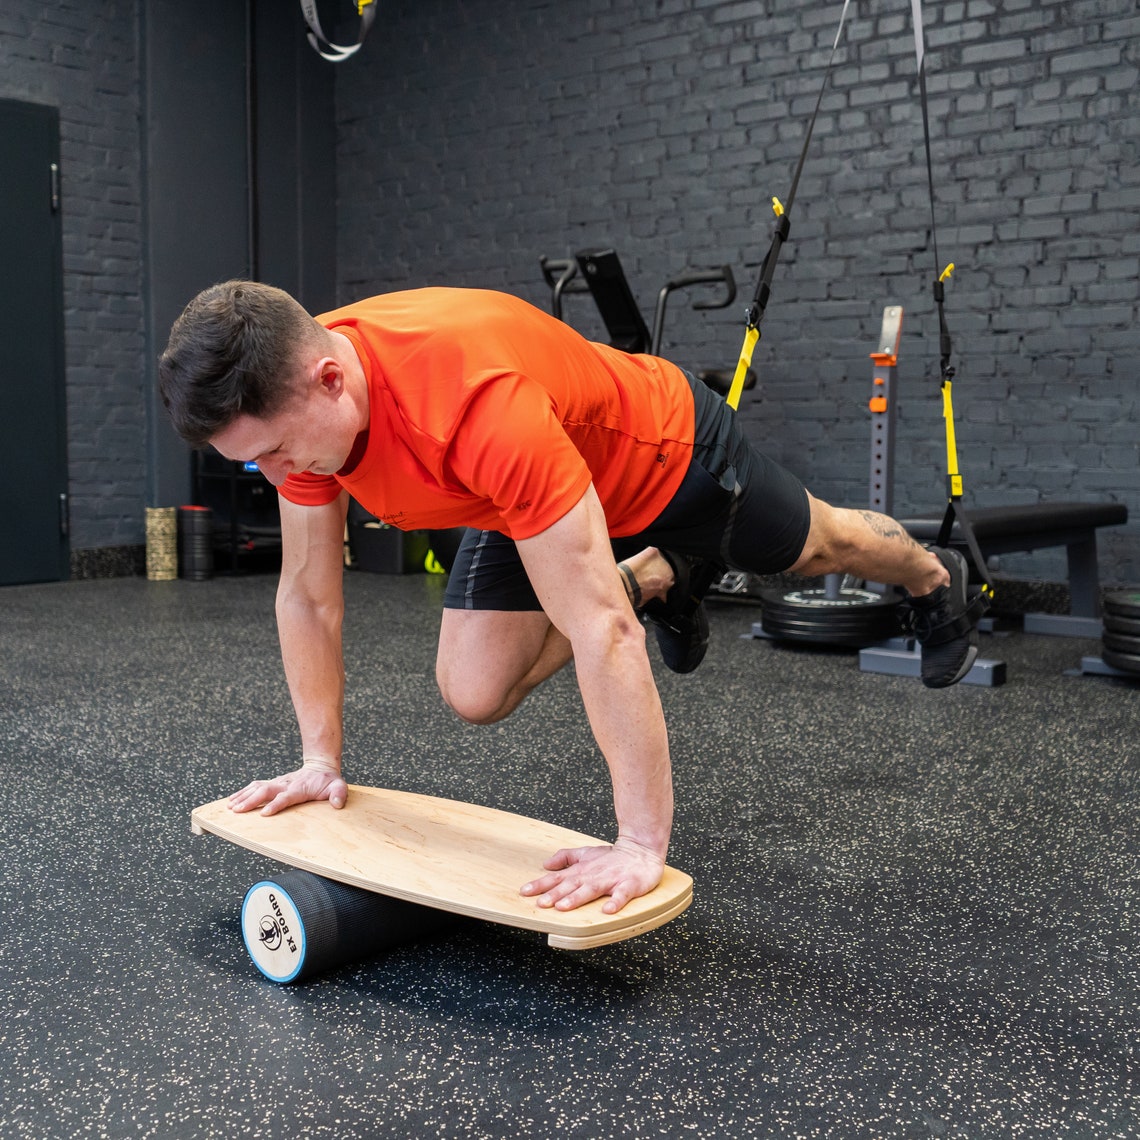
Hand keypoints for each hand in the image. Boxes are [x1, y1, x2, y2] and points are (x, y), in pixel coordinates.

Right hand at [228, 759, 347, 816]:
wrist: (320, 767)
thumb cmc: (328, 781)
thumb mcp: (338, 786)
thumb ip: (339, 794)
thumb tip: (337, 803)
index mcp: (299, 788)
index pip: (285, 797)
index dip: (275, 804)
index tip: (264, 814)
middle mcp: (286, 784)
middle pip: (265, 791)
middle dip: (251, 801)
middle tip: (237, 811)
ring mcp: (278, 783)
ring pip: (257, 787)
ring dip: (243, 796)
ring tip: (230, 807)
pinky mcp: (273, 783)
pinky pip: (255, 786)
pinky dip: (242, 792)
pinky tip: (232, 801)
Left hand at [519, 836, 664, 913]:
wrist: (642, 848)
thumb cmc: (612, 856)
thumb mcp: (586, 853)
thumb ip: (565, 857)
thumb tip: (545, 864)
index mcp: (582, 870)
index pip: (557, 877)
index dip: (541, 885)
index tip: (524, 892)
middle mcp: (593, 875)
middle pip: (571, 885)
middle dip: (555, 894)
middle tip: (540, 904)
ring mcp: (611, 880)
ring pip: (592, 890)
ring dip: (577, 898)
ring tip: (563, 907)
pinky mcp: (629, 885)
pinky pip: (622, 895)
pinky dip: (615, 903)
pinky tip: (607, 910)